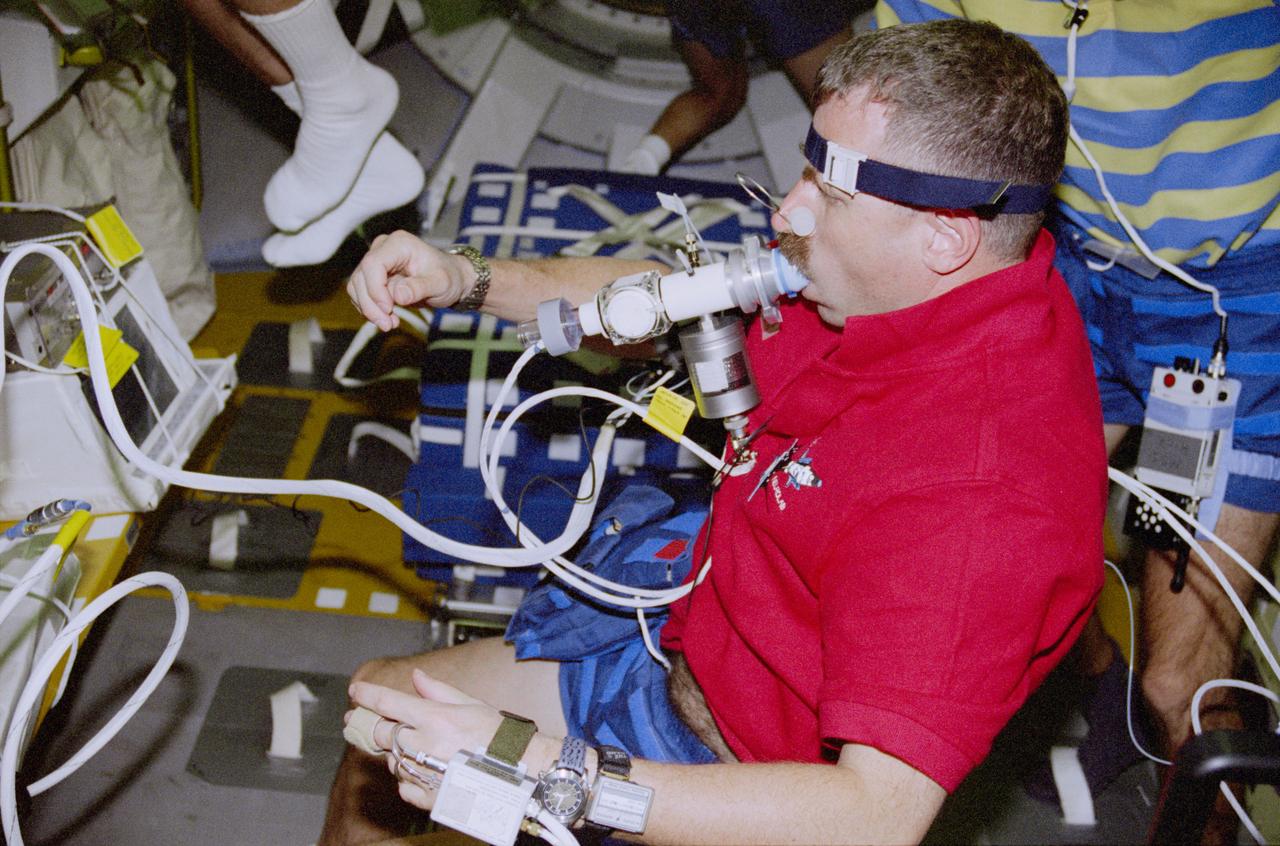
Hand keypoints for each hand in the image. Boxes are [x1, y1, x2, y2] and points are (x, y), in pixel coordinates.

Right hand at [346, 231, 473, 331]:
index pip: (373, 264)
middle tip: (388, 325)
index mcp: (399, 244)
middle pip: (361, 277)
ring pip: (357, 287)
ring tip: (390, 324)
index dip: (376, 289)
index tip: (389, 309)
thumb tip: (398, 296)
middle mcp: (382, 248)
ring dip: (369, 309)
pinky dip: (370, 309)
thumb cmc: (448, 277)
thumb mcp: (441, 283)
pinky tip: (388, 318)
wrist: (451, 279)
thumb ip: (420, 288)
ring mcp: (375, 262)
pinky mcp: (372, 277)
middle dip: (371, 305)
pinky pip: (360, 294)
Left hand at [347, 668, 503, 810]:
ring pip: (392, 760)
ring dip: (395, 752)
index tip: (355, 690)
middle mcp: (426, 745)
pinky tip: (422, 770)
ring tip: (415, 747)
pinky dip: (407, 777)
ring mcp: (425, 773)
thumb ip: (438, 691)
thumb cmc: (498, 735)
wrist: (520, 772)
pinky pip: (403, 785)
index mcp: (435, 718)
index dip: (368, 695)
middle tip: (360, 720)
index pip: (389, 703)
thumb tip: (416, 676)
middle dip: (369, 725)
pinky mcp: (428, 797)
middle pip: (381, 733)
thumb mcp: (471, 704)